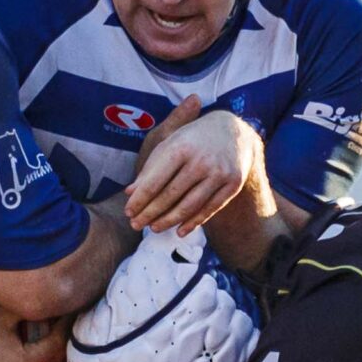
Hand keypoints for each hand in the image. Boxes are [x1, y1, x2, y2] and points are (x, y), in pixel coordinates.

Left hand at [127, 101, 258, 234]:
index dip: (140, 199)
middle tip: (136, 225)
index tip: (128, 212)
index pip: (155, 180)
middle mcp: (201, 160)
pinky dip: (194, 222)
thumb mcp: (170, 144)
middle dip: (150, 213)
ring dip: (169, 221)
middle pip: (171, 195)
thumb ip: (150, 168)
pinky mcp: (233, 183)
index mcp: (181, 147)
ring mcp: (219, 173)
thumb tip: (130, 193)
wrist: (234, 130)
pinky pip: (210, 209)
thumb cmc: (192, 139)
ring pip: (190, 206)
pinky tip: (180, 231)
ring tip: (154, 228)